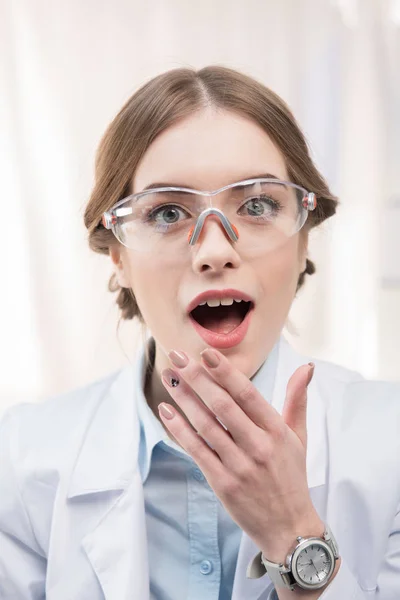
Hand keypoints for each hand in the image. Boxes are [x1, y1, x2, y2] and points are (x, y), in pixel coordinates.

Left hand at [158, 347, 322, 562]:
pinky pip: (197, 451)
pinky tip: (167, 412)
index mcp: (277, 431)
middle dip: (197, 378)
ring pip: (206, 426)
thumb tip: (305, 367)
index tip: (206, 352)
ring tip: (169, 378)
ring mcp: (239, 466)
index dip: (225, 372)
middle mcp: (258, 446)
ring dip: (184, 399)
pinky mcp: (222, 483)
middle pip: (222, 405)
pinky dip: (180, 430)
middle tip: (178, 356)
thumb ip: (297, 399)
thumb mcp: (299, 436)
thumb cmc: (292, 476)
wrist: (289, 528)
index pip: (248, 394)